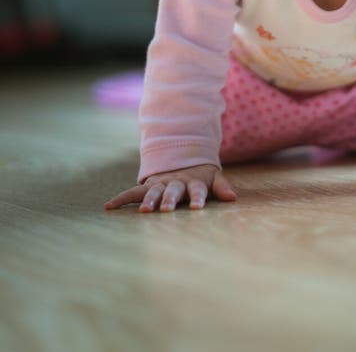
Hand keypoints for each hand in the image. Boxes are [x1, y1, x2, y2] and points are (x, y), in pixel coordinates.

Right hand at [104, 164, 235, 212]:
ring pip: (154, 192)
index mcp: (194, 182)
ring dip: (149, 201)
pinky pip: (133, 192)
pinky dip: (121, 199)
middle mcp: (176, 182)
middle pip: (173, 191)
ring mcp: (161, 183)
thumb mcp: (214, 178)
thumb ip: (222, 187)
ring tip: (144, 211)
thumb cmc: (201, 176)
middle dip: (169, 200)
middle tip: (167, 210)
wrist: (183, 158)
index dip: (197, 198)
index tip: (197, 208)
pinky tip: (108, 207)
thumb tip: (233, 198)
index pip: (197, 191)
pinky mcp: (149, 186)